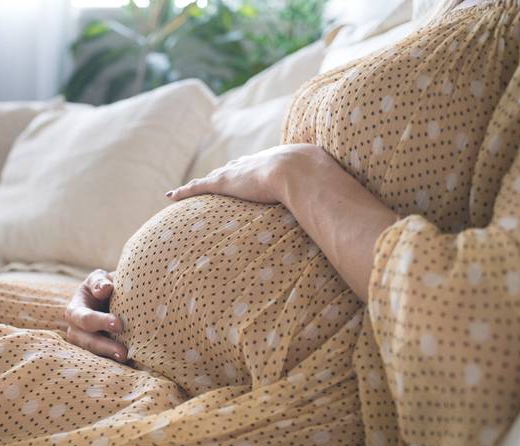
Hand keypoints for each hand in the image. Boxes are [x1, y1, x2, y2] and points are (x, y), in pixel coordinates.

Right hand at [64, 269, 126, 362]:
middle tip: (123, 352)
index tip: (119, 325)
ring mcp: (85, 345)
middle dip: (105, 347)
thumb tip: (106, 289)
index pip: (85, 319)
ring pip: (94, 355)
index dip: (100, 322)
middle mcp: (76, 331)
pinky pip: (102, 362)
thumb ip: (99, 282)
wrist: (109, 301)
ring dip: (110, 358)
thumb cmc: (103, 287)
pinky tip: (130, 363)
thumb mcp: (98, 279)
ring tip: (127, 359)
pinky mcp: (97, 355)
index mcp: (75, 311)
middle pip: (87, 341)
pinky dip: (114, 363)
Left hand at [166, 144, 319, 202]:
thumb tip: (349, 211)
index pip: (258, 166)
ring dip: (198, 185)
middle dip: (224, 173)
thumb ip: (330, 197)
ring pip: (211, 179)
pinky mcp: (224, 183)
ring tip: (186, 190)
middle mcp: (252, 164)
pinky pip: (197, 188)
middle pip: (233, 169)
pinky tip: (170, 196)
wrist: (301, 170)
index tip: (246, 171)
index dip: (250, 170)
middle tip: (216, 179)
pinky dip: (184, 192)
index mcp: (275, 162)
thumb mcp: (325, 185)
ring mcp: (237, 173)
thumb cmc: (317, 179)